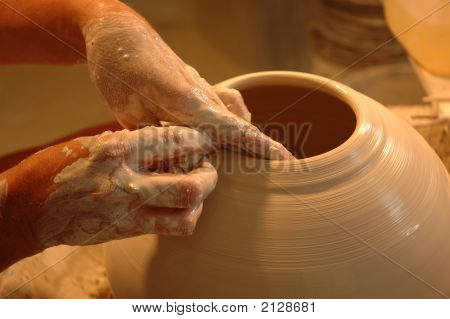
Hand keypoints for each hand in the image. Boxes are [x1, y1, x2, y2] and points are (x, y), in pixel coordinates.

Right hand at [32, 126, 216, 248]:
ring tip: (196, 190)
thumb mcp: (94, 143)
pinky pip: (170, 227)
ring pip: (186, 213)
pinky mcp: (126, 231)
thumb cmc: (60, 169)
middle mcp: (125, 182)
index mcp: (116, 150)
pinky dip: (183, 216)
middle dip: (209, 176)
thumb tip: (168, 140)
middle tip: (207, 168)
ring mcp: (127, 211)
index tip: (205, 140)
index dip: (198, 141)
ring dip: (200, 201)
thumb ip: (132, 143)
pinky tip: (178, 205)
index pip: (174, 142)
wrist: (31, 210)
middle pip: (191, 185)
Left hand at [83, 12, 293, 159]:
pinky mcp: (198, 87)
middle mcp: (204, 94)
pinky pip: (226, 104)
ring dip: (242, 136)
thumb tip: (178, 161)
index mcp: (188, 102)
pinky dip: (230, 120)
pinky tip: (218, 132)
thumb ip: (157, 138)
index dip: (259, 147)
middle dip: (254, 150)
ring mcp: (204, 88)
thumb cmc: (121, 71)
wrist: (120, 35)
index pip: (233, 129)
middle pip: (239, 126)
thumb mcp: (129, 112)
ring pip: (235, 115)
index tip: (285, 161)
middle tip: (263, 172)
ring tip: (243, 157)